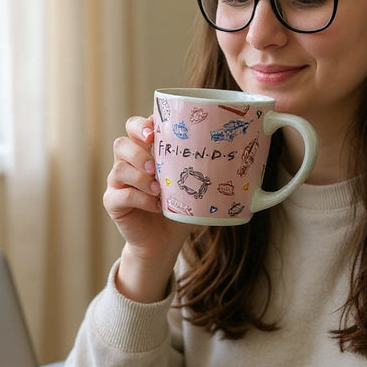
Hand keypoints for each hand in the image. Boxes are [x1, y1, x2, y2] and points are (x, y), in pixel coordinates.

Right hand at [103, 116, 197, 300]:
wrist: (165, 241)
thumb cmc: (182, 207)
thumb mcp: (198, 186)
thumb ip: (214, 171)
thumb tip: (253, 164)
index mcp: (147, 151)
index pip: (135, 127)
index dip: (141, 125)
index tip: (155, 130)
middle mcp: (129, 163)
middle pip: (121, 143)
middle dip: (137, 149)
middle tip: (155, 163)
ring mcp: (118, 182)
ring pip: (119, 168)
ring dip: (139, 176)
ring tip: (159, 188)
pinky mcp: (113, 202)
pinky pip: (120, 195)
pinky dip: (139, 198)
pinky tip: (156, 205)